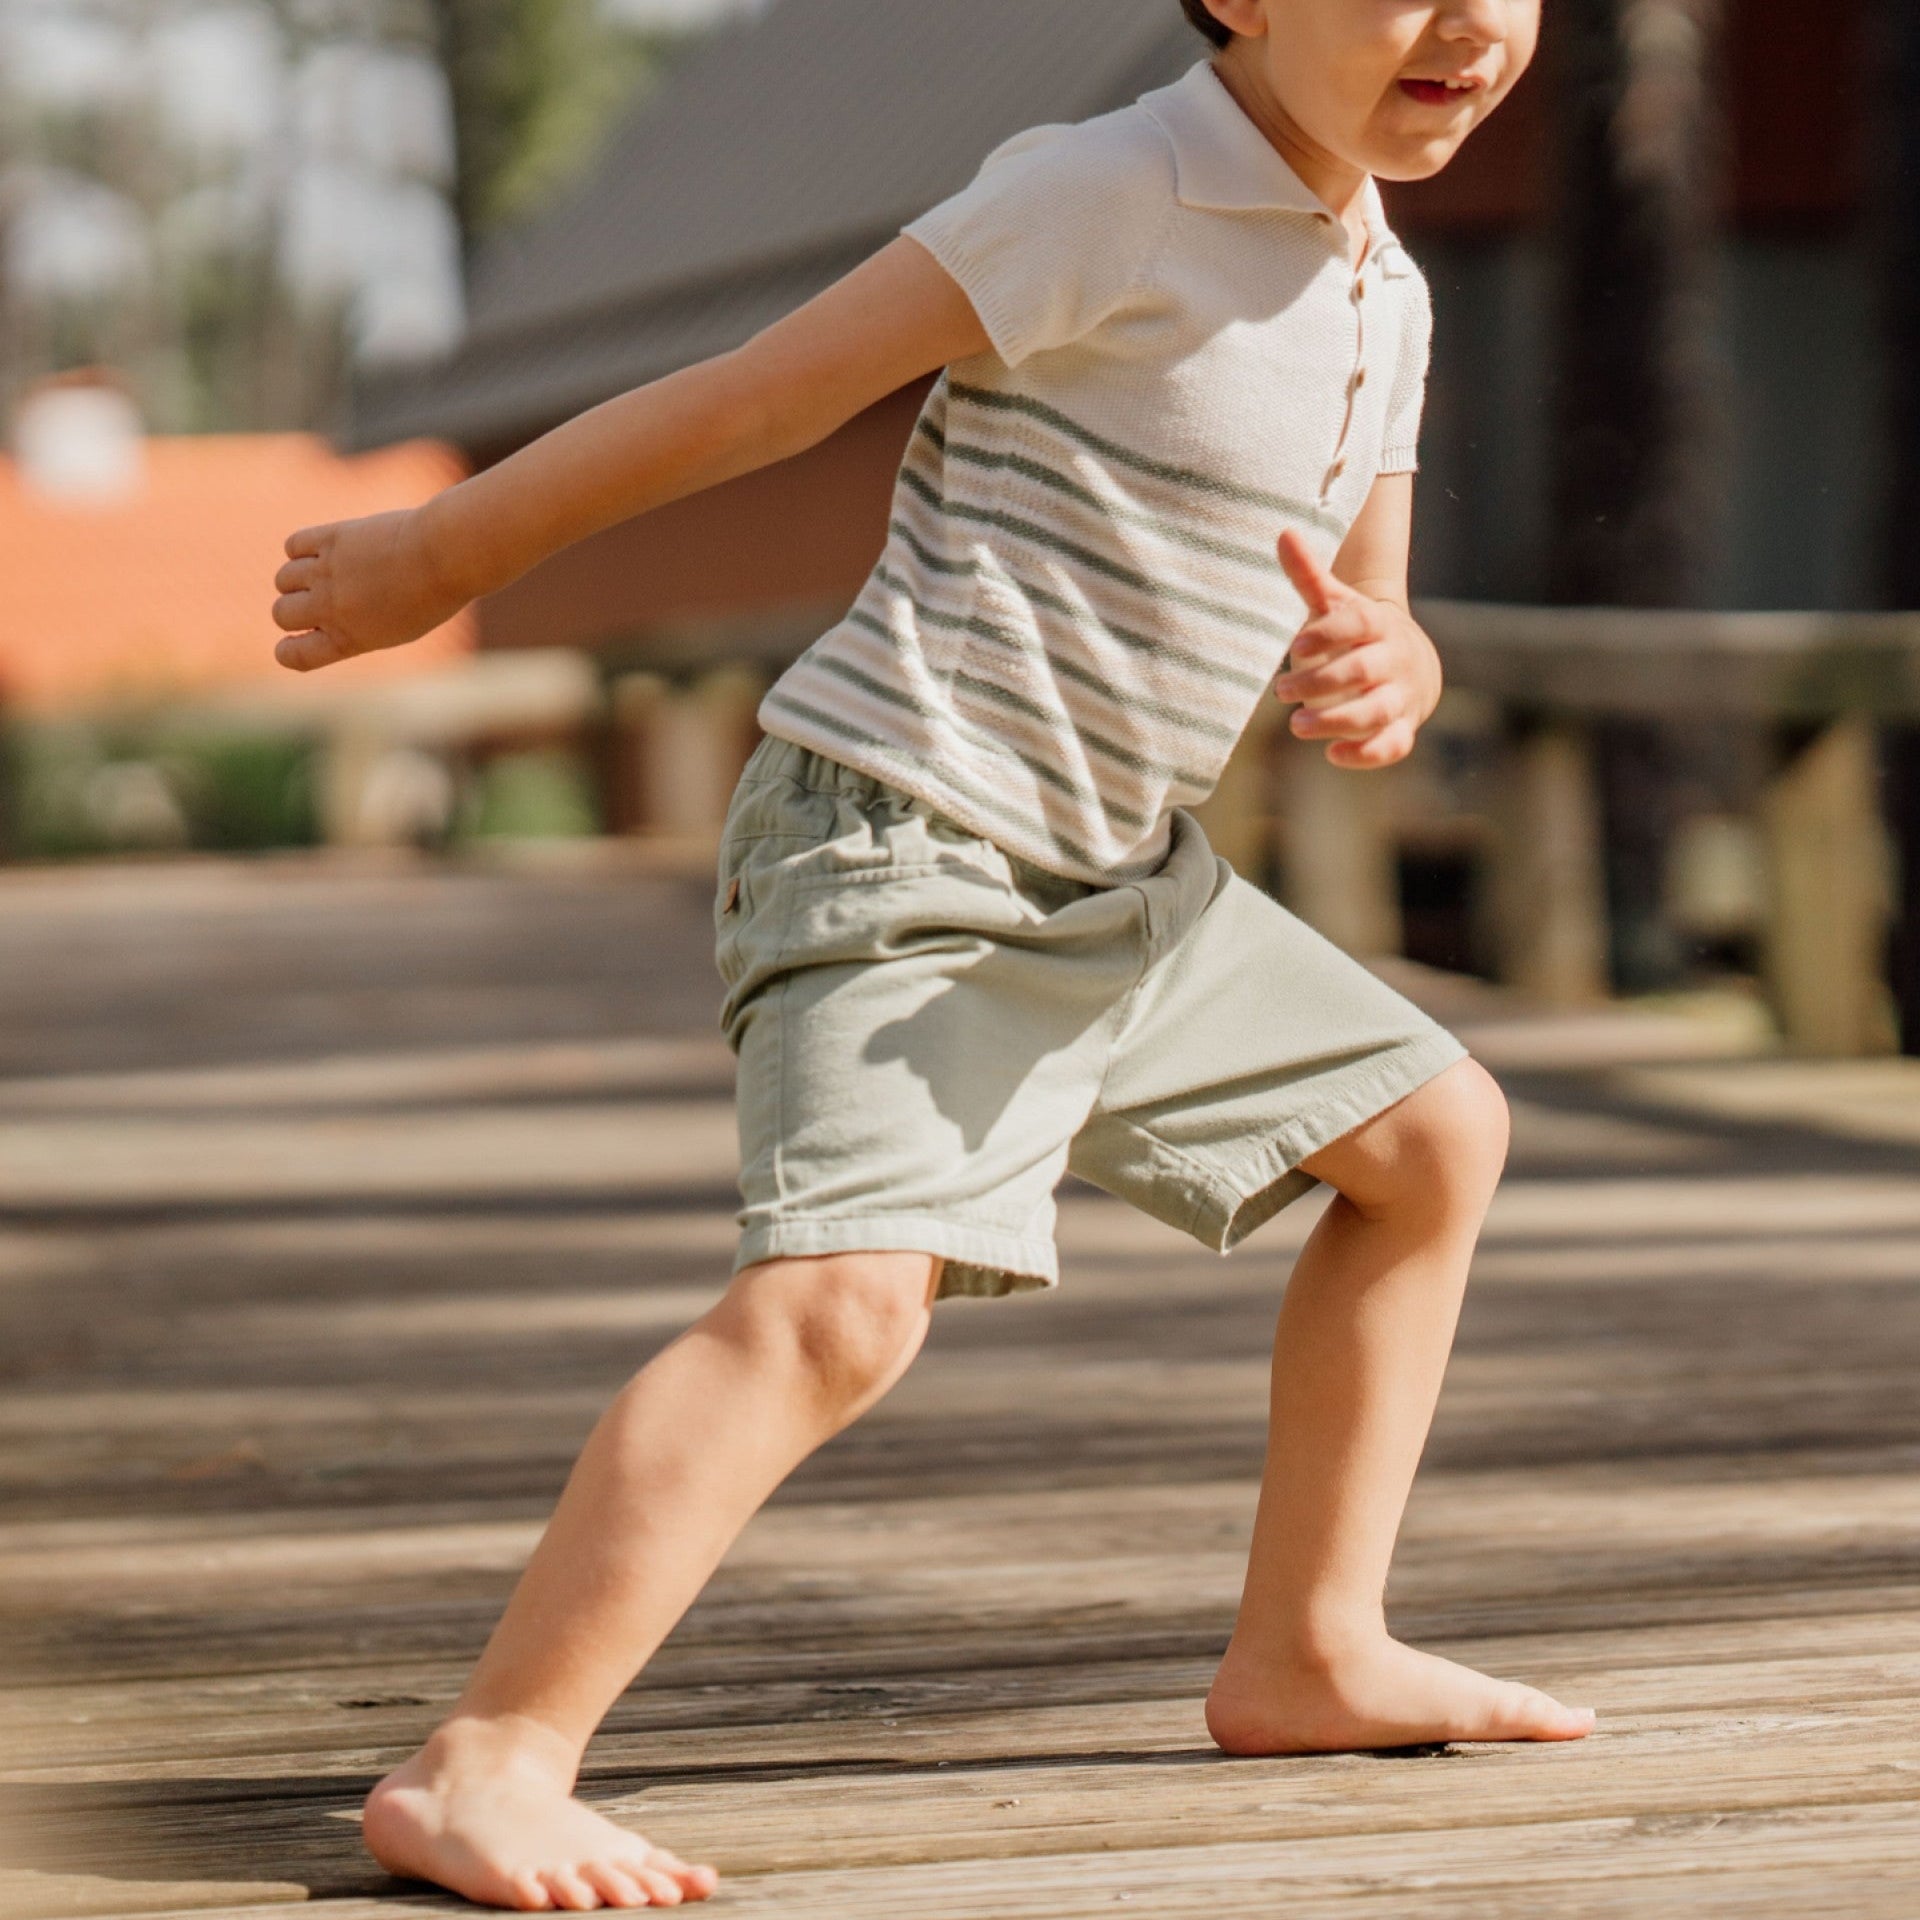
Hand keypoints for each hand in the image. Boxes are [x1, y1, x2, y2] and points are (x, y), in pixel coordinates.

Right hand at [270, 504, 468, 672]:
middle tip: (320, 600)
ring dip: (297, 578)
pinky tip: (323, 549)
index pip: (294, 655)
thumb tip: (323, 615)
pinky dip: (301, 548)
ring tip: (328, 573)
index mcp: (348, 640)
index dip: (288, 649)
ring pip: (283, 579)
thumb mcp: (397, 628)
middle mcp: (331, 608)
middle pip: (281, 613)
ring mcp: (327, 572)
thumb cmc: (432, 597)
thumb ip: (357, 628)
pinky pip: (293, 544)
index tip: (294, 640)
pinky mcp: (331, 538)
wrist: (445, 556)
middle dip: (294, 609)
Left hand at [1270, 529, 1439, 769]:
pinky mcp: (1401, 730)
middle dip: (1321, 682)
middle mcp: (1393, 660)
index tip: (1298, 644)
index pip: (1358, 624)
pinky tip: (1332, 754)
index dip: (1329, 633)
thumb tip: (1283, 532)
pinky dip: (1366, 755)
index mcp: (1377, 624)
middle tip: (1282, 690)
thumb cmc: (1359, 634)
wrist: (1411, 665)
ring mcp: (1400, 697)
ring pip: (1376, 711)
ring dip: (1336, 720)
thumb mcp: (1336, 604)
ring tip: (1296, 725)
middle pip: (1363, 670)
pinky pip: (1392, 746)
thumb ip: (1309, 576)